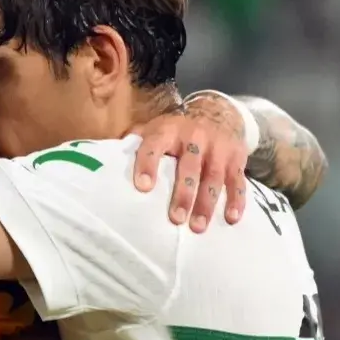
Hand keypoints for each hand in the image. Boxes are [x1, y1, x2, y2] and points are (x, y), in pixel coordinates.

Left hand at [132, 94, 248, 232]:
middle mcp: (194, 138)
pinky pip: (237, 181)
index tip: (143, 188)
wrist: (218, 112)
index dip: (147, 165)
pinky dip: (236, 200)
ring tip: (197, 227)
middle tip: (175, 219)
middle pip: (189, 167)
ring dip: (206, 204)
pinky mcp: (236, 159)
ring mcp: (218, 149)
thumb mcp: (154, 127)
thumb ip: (133, 140)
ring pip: (213, 177)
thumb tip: (102, 157)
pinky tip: (231, 219)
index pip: (153, 147)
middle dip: (183, 194)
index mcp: (167, 131)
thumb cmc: (175, 129)